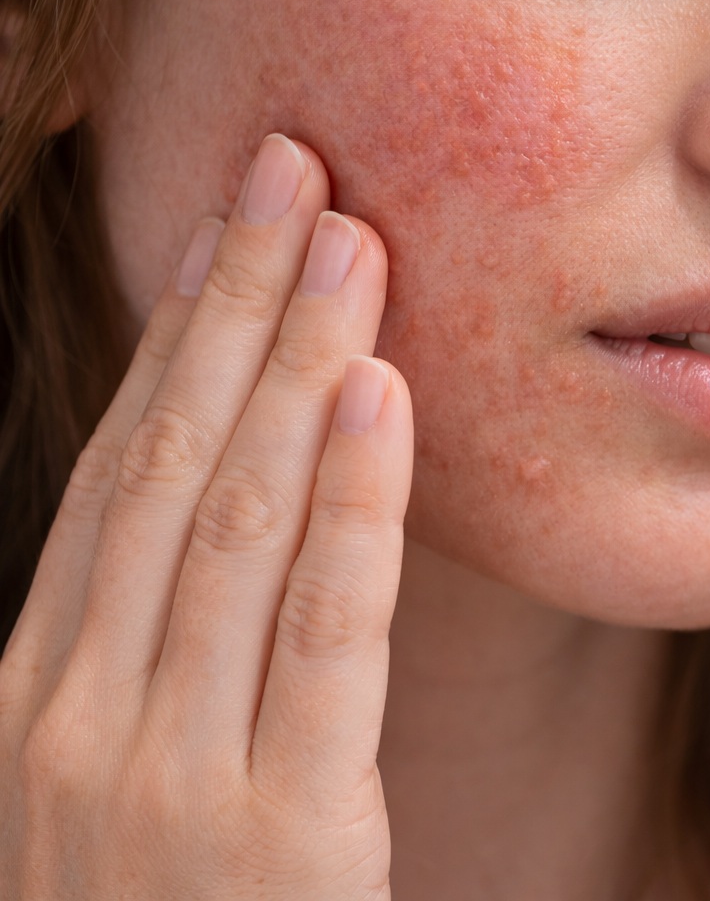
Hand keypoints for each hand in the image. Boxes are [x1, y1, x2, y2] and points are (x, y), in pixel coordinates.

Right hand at [0, 134, 412, 898]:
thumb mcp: (123, 777)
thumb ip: (161, 652)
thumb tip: (231, 503)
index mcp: (37, 690)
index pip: (126, 471)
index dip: (181, 336)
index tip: (233, 227)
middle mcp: (80, 712)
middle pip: (174, 463)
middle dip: (234, 306)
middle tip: (292, 170)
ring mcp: (164, 772)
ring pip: (241, 518)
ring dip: (296, 364)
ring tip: (348, 238)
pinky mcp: (277, 832)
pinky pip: (321, 630)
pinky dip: (354, 504)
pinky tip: (379, 391)